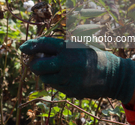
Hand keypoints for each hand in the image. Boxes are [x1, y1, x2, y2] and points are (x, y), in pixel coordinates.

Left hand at [20, 37, 134, 103]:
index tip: (22, 48)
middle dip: (34, 64)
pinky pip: (55, 86)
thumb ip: (58, 49)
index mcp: (67, 48)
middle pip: (37, 65)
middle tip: (36, 62)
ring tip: (55, 69)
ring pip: (44, 78)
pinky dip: (55, 81)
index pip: (43, 45)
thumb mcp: (76, 46)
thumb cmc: (92, 56)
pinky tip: (65, 76)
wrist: (112, 74)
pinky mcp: (70, 90)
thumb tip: (37, 52)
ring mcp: (67, 78)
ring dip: (45, 74)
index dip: (30, 46)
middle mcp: (65, 63)